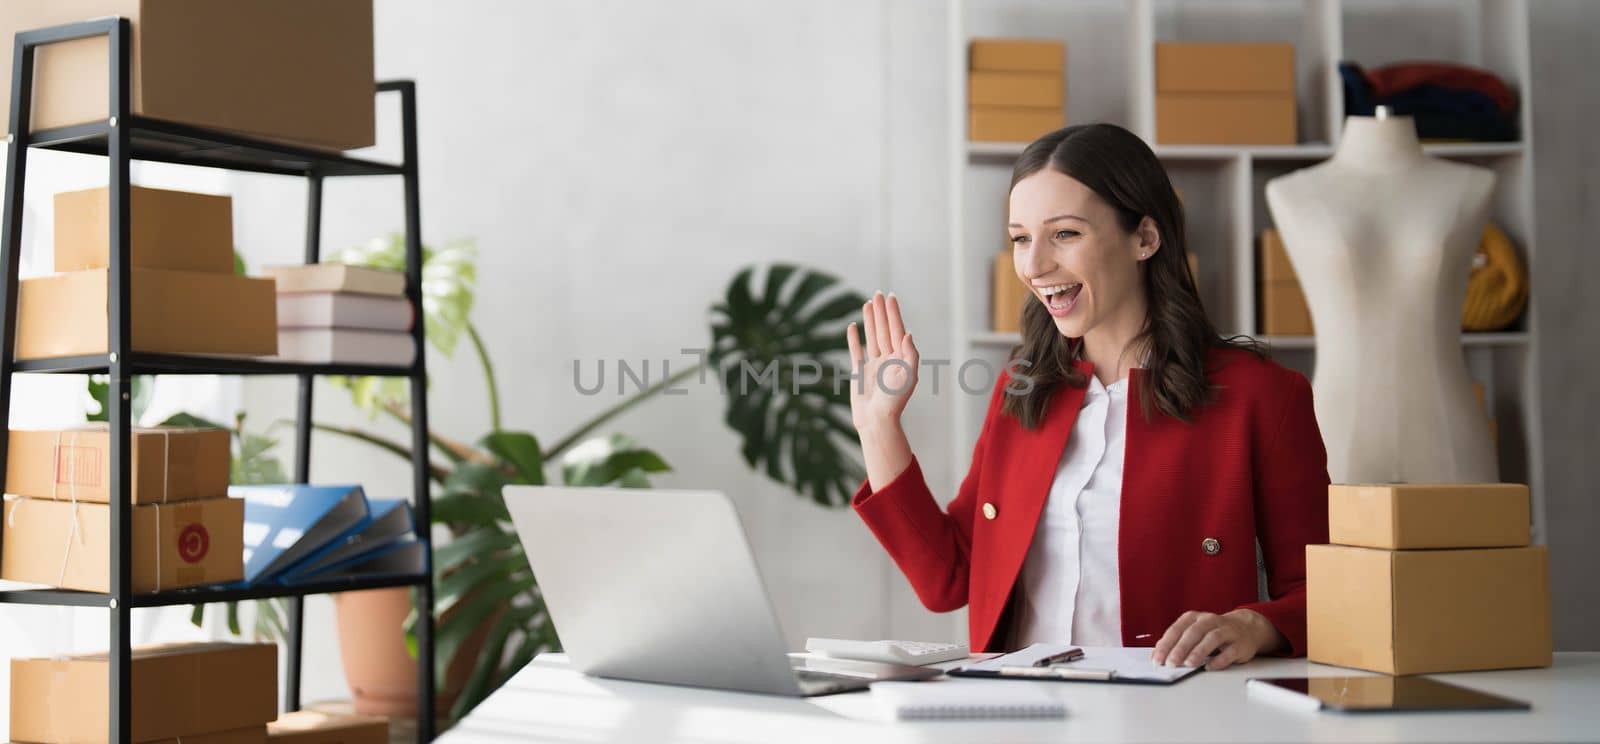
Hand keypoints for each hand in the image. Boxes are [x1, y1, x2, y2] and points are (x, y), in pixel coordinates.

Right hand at [845, 292, 919, 431]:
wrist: (877, 420)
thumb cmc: (895, 402)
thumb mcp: (908, 377)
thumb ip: (910, 354)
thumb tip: (907, 333)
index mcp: (901, 359)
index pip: (897, 330)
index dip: (894, 313)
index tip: (890, 298)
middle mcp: (889, 359)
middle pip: (884, 329)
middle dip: (882, 312)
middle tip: (878, 294)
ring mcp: (874, 364)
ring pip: (872, 336)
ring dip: (870, 320)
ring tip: (868, 304)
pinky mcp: (860, 370)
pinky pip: (856, 350)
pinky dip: (854, 338)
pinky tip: (853, 325)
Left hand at [1149, 609, 1283, 670]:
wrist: (1247, 628)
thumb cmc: (1214, 632)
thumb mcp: (1194, 632)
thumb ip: (1177, 642)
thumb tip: (1158, 654)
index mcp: (1194, 618)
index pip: (1177, 629)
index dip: (1166, 644)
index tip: (1157, 659)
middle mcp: (1210, 621)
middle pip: (1193, 633)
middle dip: (1180, 648)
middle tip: (1171, 663)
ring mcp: (1226, 631)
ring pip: (1211, 638)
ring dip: (1199, 651)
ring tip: (1189, 663)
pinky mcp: (1240, 644)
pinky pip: (1229, 652)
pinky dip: (1219, 660)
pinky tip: (1209, 667)